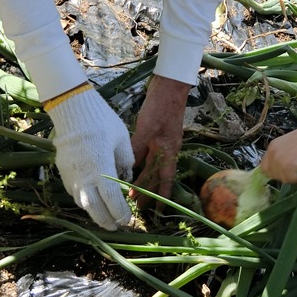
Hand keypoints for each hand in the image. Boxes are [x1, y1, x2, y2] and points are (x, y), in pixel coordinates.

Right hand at [46, 87, 133, 229]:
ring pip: (82, 202)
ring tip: (104, 217)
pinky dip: (83, 199)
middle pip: (94, 209)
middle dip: (106, 221)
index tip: (128, 220)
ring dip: (93, 212)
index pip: (113, 201)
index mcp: (103, 170)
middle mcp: (85, 178)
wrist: (72, 109)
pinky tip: (91, 199)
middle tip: (115, 227)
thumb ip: (126, 160)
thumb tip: (127, 176)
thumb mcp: (122, 139)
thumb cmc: (102, 122)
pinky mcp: (63, 171)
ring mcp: (71, 175)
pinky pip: (74, 191)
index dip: (120, 213)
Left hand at [129, 75, 190, 208]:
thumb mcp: (148, 127)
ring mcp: (162, 141)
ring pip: (152, 165)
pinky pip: (147, 154)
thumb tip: (127, 169)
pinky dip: (140, 163)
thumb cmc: (161, 106)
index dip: (162, 195)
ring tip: (131, 191)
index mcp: (168, 150)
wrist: (170, 85)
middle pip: (157, 174)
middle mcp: (167, 148)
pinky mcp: (157, 133)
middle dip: (148, 191)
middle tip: (135, 205)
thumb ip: (137, 147)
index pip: (165, 178)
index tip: (157, 211)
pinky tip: (132, 167)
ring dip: (143, 178)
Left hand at [260, 123, 296, 183]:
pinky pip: (290, 178)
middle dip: (281, 175)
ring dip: (291, 177)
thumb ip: (282, 155)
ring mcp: (278, 160)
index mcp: (272, 147)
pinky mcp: (286, 166)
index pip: (264, 166)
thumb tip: (283, 169)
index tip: (283, 171)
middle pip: (270, 174)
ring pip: (281, 178)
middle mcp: (272, 153)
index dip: (273, 171)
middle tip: (293, 172)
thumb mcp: (288, 145)